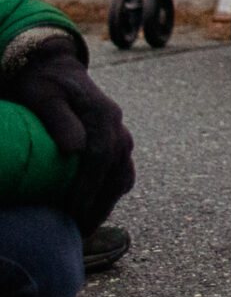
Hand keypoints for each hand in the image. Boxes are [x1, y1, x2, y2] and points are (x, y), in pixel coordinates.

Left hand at [2, 39, 135, 231]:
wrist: (51, 65)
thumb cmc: (41, 83)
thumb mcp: (43, 96)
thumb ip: (59, 119)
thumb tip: (76, 148)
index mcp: (104, 115)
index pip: (101, 159)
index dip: (88, 189)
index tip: (72, 214)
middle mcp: (117, 124)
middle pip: (118, 171)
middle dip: (101, 204)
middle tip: (83, 231)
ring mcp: (119, 130)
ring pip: (124, 172)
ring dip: (109, 200)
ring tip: (89, 224)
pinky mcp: (115, 136)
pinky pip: (122, 167)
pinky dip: (113, 188)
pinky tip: (98, 203)